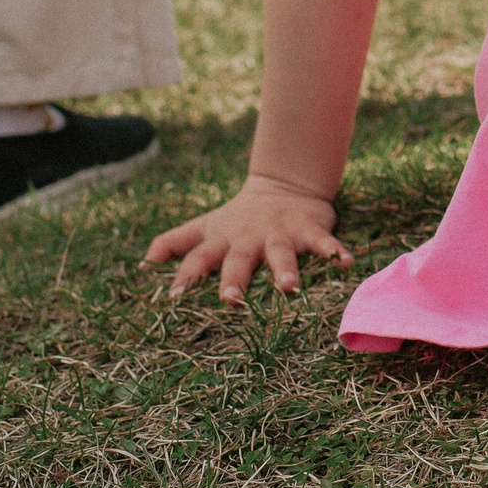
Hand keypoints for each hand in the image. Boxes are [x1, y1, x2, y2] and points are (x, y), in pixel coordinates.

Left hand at [145, 177, 351, 301]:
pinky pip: (322, 242)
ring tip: (288, 288)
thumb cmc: (238, 218)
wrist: (283, 185)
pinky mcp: (308, 228)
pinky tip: (345, 263)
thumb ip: (176, 242)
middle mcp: (248, 238)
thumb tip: (142, 263)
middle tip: (229, 301)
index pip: (198, 258)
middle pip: (238, 260)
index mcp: (222, 240)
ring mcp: (279, 232)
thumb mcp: (206, 227)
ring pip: (281, 253)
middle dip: (234, 279)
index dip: (185, 276)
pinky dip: (334, 251)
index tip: (172, 298)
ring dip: (285, 269)